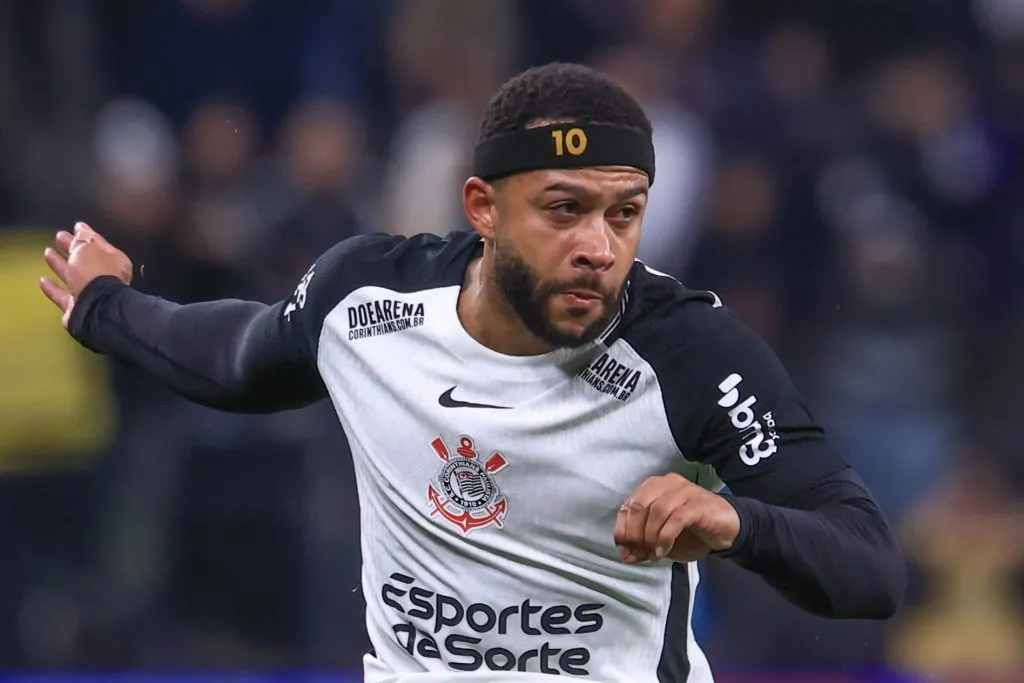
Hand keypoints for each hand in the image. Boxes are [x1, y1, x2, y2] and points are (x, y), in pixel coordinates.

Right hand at [40, 222, 133, 327]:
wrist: (95, 307)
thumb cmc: (95, 272)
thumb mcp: (87, 249)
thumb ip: (82, 240)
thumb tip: (81, 232)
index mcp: (114, 261)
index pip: (98, 243)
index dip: (86, 233)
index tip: (76, 225)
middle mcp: (105, 277)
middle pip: (85, 259)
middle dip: (72, 247)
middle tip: (59, 236)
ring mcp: (91, 293)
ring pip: (73, 275)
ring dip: (60, 264)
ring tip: (47, 252)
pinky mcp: (77, 308)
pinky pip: (63, 295)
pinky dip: (53, 288)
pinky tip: (42, 280)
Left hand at [615, 473, 739, 563]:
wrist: (729, 528)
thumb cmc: (692, 532)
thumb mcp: (662, 540)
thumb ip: (643, 545)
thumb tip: (626, 556)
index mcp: (653, 487)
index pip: (628, 506)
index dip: (622, 530)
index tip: (625, 552)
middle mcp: (667, 484)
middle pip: (639, 506)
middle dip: (634, 534)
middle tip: (638, 554)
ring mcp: (684, 491)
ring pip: (656, 511)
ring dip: (650, 537)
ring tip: (653, 555)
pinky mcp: (698, 504)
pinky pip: (676, 519)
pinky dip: (665, 537)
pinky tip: (663, 552)